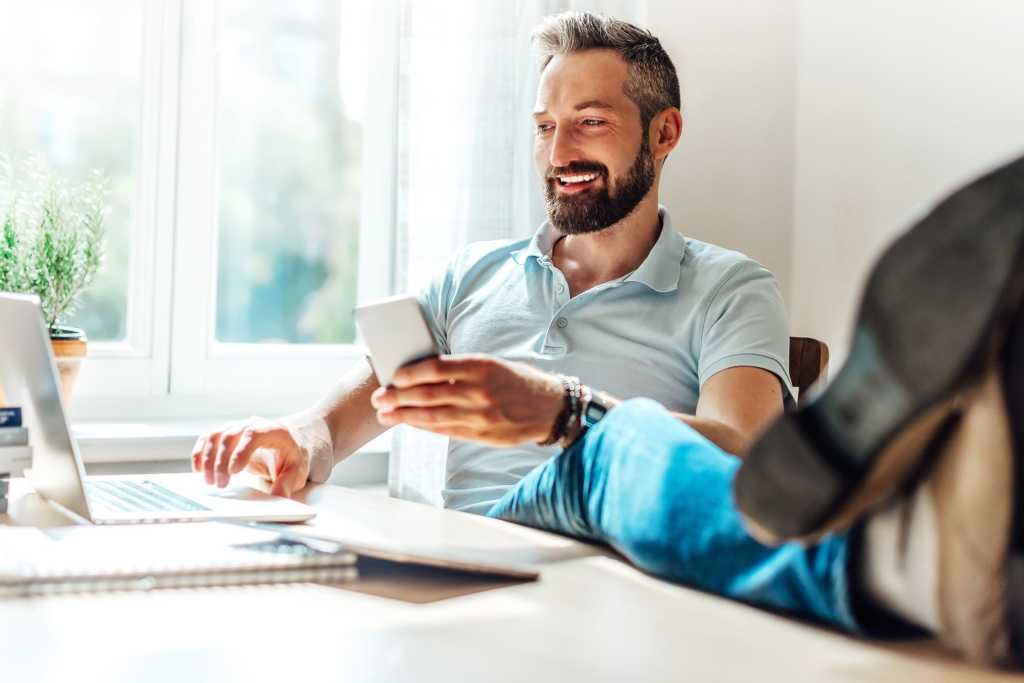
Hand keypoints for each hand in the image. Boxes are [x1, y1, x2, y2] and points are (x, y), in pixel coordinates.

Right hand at [191, 417, 310, 496]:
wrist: (291, 441)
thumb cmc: (293, 455)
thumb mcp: (297, 471)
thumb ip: (287, 484)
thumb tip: (278, 499)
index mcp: (274, 430)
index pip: (253, 434)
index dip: (241, 451)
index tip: (234, 471)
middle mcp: (253, 424)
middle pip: (230, 436)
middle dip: (221, 462)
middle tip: (220, 484)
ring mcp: (238, 427)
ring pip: (215, 436)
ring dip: (207, 459)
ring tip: (209, 481)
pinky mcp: (227, 434)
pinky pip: (208, 438)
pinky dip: (200, 452)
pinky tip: (198, 469)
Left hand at [371, 355, 563, 445]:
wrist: (550, 408)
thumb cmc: (518, 381)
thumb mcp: (493, 365)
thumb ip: (462, 369)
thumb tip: (423, 372)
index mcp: (482, 366)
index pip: (437, 368)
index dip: (411, 373)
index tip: (393, 375)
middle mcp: (480, 391)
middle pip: (429, 394)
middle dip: (399, 397)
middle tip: (379, 399)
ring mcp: (480, 416)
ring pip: (433, 416)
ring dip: (405, 416)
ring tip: (385, 415)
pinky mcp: (481, 434)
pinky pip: (445, 431)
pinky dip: (424, 427)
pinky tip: (409, 424)